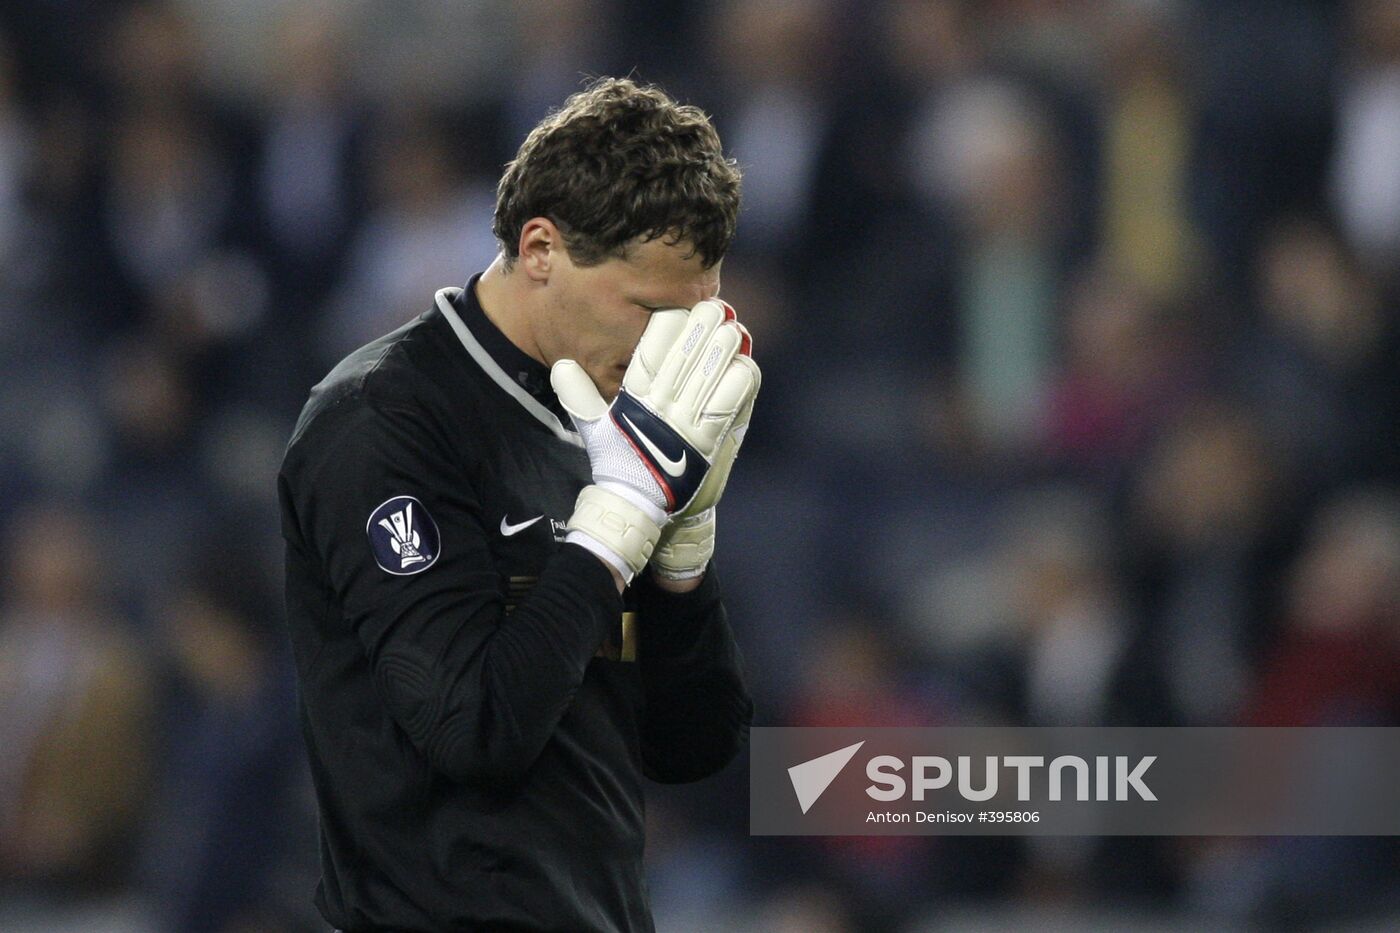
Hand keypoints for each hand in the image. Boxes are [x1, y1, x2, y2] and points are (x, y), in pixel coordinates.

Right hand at [552, 300, 759, 581]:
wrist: (636, 505)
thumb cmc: (616, 462)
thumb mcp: (592, 428)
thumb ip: (579, 396)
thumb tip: (561, 366)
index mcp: (632, 400)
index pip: (649, 352)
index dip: (667, 327)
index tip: (680, 308)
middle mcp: (658, 408)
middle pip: (682, 357)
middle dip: (699, 327)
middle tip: (714, 305)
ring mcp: (684, 425)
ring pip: (708, 375)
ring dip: (722, 349)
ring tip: (731, 328)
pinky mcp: (707, 442)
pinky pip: (727, 405)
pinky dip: (738, 382)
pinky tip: (743, 365)